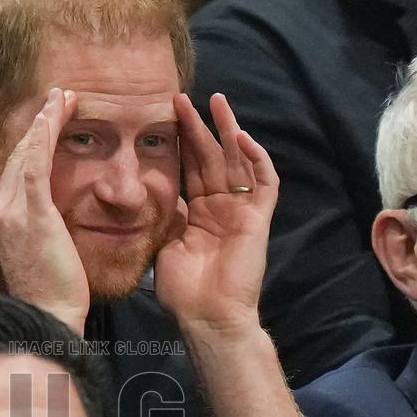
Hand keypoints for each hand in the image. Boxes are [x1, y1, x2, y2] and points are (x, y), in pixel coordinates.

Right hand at [0, 87, 89, 334]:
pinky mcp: (32, 213)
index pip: (8, 169)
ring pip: (25, 152)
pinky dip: (45, 134)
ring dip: (44, 120)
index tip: (43, 121)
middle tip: (57, 97)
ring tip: (63, 96)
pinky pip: (36, 162)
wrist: (46, 316)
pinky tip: (57, 113)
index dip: (24, 142)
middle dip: (36, 124)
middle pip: (15, 154)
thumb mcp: (21, 252)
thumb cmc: (45, 291)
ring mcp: (11, 210)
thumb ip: (8, 224)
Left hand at [155, 92, 278, 338]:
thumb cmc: (183, 291)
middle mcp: (220, 208)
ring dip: (229, 130)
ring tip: (217, 101)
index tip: (164, 119)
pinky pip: (264, 183)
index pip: (190, 170)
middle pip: (212, 158)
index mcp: (198, 214)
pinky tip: (242, 137)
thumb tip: (151, 192)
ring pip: (238, 161)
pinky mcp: (258, 219)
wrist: (206, 317)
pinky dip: (257, 159)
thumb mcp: (164, 246)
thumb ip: (166, 217)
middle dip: (199, 127)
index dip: (180, 144)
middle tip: (182, 98)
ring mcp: (241, 212)